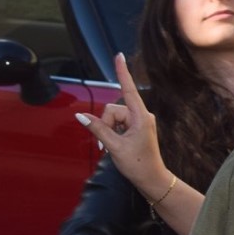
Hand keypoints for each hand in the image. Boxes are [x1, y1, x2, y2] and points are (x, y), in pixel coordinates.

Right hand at [75, 55, 172, 200]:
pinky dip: (111, 134)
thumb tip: (81, 116)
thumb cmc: (138, 164)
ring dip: (107, 132)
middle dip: (105, 125)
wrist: (151, 179)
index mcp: (141, 116)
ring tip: (110, 148)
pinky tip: (114, 146)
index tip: (119, 55)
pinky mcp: (135, 128)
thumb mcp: (114, 146)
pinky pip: (116, 125)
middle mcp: (141, 115)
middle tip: (106, 145)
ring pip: (112, 118)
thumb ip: (97, 128)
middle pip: (112, 109)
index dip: (122, 72)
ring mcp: (139, 122)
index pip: (128, 89)